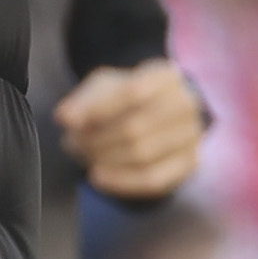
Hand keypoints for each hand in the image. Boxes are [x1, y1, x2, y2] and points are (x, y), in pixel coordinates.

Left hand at [56, 59, 206, 199]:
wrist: (157, 115)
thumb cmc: (125, 99)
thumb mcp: (103, 87)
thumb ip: (83, 100)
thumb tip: (65, 117)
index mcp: (167, 76)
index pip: (133, 92)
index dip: (98, 109)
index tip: (68, 122)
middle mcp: (187, 104)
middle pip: (135, 127)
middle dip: (96, 140)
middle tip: (72, 143)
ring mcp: (192, 136)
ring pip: (142, 155)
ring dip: (105, 160)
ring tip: (84, 157)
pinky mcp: (189, 164)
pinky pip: (153, 180)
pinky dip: (120, 182)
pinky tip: (98, 177)